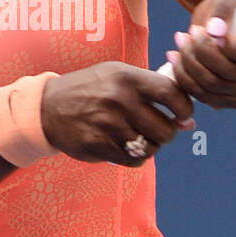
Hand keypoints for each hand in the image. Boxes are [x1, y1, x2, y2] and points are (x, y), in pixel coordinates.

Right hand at [41, 62, 196, 165]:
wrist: (46, 107)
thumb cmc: (91, 89)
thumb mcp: (118, 76)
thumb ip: (153, 91)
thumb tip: (189, 121)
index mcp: (127, 77)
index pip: (172, 93)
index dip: (184, 108)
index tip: (182, 115)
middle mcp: (118, 99)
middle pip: (165, 129)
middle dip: (167, 134)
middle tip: (158, 130)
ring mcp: (107, 124)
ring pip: (150, 148)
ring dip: (150, 147)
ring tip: (139, 138)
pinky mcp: (97, 145)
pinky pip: (132, 160)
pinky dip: (134, 157)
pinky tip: (125, 147)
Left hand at [164, 0, 235, 108]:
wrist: (225, 23)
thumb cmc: (231, 6)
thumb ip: (223, 8)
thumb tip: (214, 30)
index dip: (231, 47)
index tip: (205, 30)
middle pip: (232, 74)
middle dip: (201, 54)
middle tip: (184, 35)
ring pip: (215, 87)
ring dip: (189, 66)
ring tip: (178, 42)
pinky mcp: (233, 100)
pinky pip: (206, 97)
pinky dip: (186, 80)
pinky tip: (176, 59)